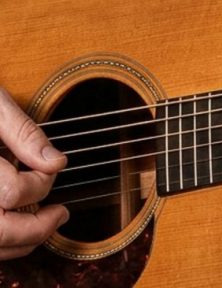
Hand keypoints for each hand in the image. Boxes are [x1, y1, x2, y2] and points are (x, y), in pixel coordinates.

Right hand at [0, 86, 67, 259]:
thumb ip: (23, 133)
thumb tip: (55, 162)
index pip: (12, 191)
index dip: (41, 182)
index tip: (52, 168)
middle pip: (0, 231)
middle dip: (37, 228)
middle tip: (60, 214)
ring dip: (20, 243)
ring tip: (44, 224)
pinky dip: (3, 244)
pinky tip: (16, 227)